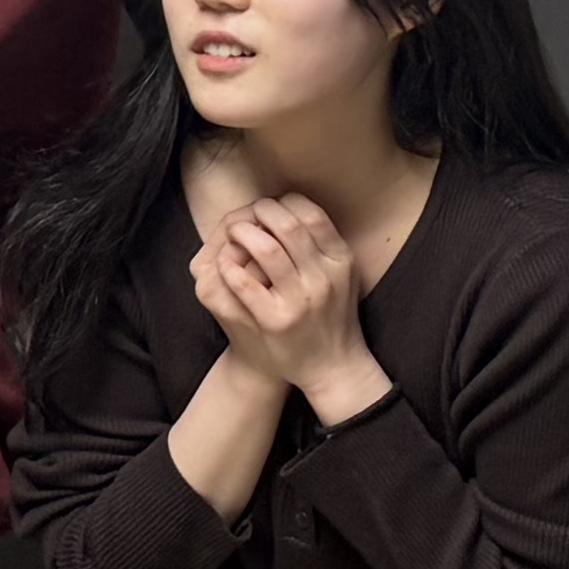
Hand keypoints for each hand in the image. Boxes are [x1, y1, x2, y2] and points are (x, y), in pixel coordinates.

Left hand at [191, 195, 383, 413]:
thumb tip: (292, 203)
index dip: (285, 202)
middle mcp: (323, 279)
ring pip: (266, 248)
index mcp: (341, 262)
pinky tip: (225, 261)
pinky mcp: (273, 321)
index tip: (272, 205)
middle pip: (287, 225)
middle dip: (261, 211)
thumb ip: (325, 242)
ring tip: (234, 232)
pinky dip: (229, 264)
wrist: (329, 366)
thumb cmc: (331, 314)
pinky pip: (243, 282)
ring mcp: (298, 301)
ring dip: (242, 232)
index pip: (311, 214)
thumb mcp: (342, 274)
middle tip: (249, 214)